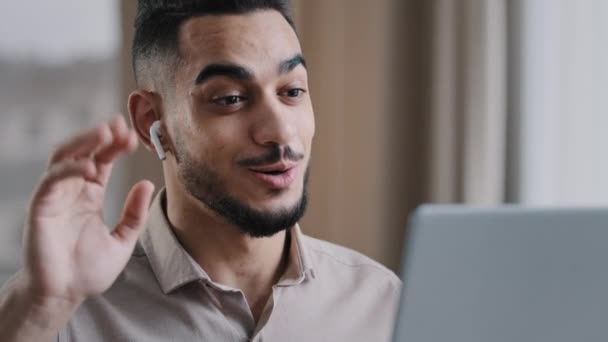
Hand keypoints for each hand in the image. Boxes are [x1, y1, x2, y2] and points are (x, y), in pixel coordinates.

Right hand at [22, 115, 154, 304]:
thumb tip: (146, 183)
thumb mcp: (123, 240)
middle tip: (121, 123)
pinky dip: (70, 168)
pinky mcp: (41, 207)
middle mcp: (72, 191)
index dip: (115, 145)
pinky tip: (90, 167)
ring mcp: (55, 197)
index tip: (133, 135)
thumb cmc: (88, 270)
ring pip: (65, 157)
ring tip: (106, 132)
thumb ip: (134, 213)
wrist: (64, 294)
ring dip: (84, 142)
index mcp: (90, 195)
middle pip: (84, 151)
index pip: (102, 160)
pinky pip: (52, 180)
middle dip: (101, 135)